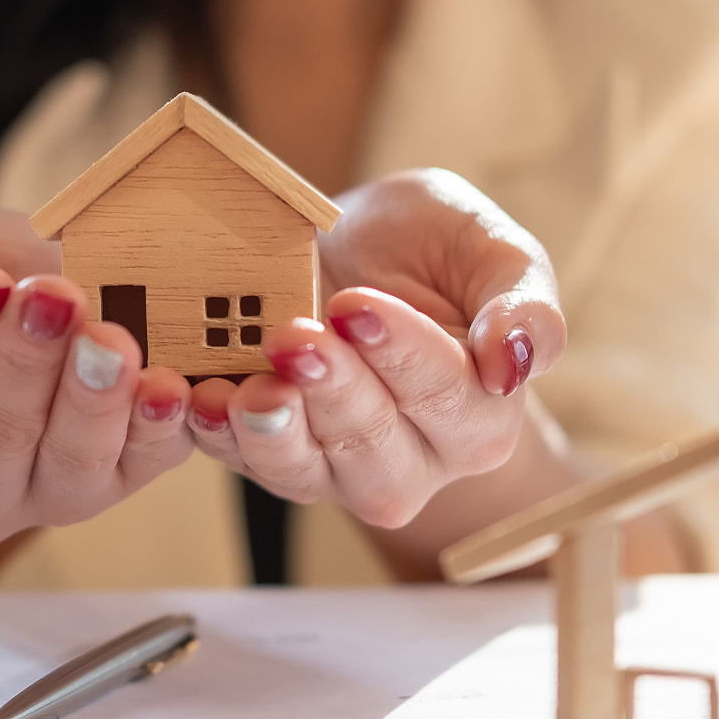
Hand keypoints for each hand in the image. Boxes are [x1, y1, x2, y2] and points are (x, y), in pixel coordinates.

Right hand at [0, 206, 196, 546]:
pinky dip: (155, 426)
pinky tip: (166, 386)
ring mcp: (41, 499)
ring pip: (66, 464)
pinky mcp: (115, 485)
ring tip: (109, 338)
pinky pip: (139, 465)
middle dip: (25, 361)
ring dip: (91, 398)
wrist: (25, 291)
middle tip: (52, 296)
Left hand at [186, 170, 565, 527]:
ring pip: (304, 470)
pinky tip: (195, 398)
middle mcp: (415, 463)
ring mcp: (337, 470)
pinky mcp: (272, 460)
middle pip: (373, 445)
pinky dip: (212, 434)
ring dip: (268, 431)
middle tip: (292, 336)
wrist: (359, 248)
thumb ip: (523, 303)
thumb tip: (517, 363)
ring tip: (241, 387)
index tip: (355, 305)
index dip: (401, 354)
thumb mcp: (494, 251)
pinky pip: (240, 462)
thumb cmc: (435, 250)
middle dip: (330, 391)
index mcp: (481, 420)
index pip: (447, 398)